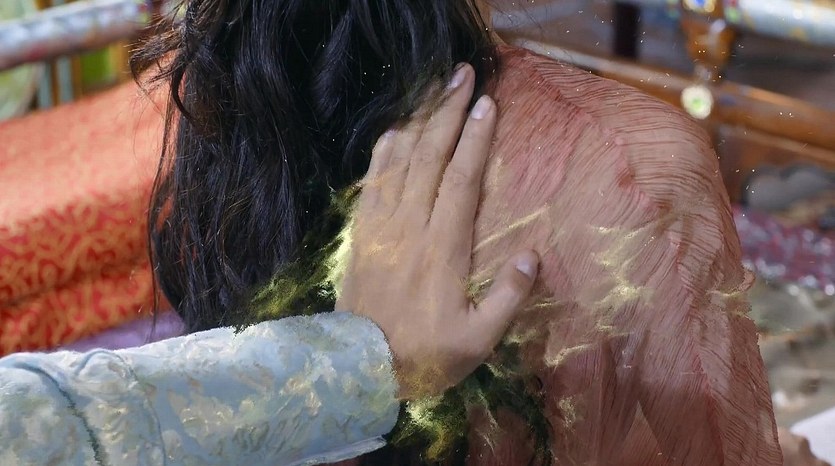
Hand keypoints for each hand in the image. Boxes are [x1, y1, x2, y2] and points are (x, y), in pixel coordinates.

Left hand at [337, 63, 539, 399]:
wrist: (360, 367)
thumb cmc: (425, 356)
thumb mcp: (478, 341)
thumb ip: (508, 298)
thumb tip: (533, 256)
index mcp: (442, 248)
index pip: (461, 180)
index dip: (475, 139)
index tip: (487, 104)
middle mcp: (410, 227)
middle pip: (430, 157)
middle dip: (447, 112)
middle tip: (461, 75)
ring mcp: (381, 227)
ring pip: (400, 161)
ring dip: (418, 120)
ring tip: (433, 88)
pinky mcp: (362, 233)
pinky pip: (372, 181)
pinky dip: (385, 150)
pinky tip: (395, 129)